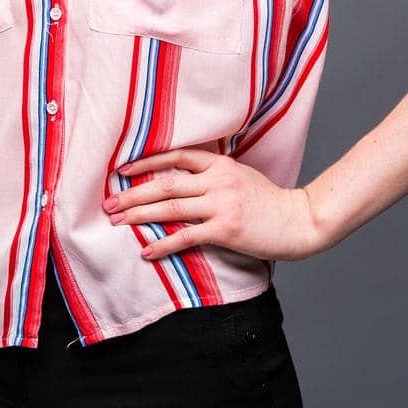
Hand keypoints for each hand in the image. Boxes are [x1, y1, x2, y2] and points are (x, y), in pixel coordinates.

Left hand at [102, 147, 322, 262]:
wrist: (298, 221)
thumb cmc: (269, 201)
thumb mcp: (242, 176)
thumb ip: (214, 174)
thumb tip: (182, 180)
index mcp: (221, 165)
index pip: (176, 156)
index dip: (146, 162)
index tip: (122, 171)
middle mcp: (218, 181)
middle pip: (166, 184)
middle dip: (133, 194)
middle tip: (109, 204)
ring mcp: (222, 205)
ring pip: (171, 209)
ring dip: (140, 216)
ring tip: (118, 223)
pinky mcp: (225, 230)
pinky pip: (186, 237)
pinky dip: (163, 245)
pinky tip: (146, 251)